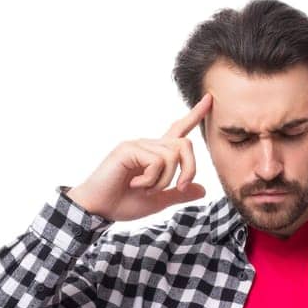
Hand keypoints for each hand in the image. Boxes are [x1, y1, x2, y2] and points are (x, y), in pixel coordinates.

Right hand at [68, 93, 212, 220]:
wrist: (98, 209)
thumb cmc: (122, 203)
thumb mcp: (157, 201)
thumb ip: (178, 194)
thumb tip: (203, 190)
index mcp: (155, 155)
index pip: (179, 131)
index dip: (195, 116)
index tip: (209, 99)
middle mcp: (148, 145)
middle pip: (185, 146)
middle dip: (190, 170)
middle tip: (179, 188)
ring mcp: (138, 145)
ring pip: (172, 156)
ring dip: (165, 180)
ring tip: (145, 189)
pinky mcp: (128, 149)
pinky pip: (156, 161)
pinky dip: (151, 179)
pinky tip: (135, 184)